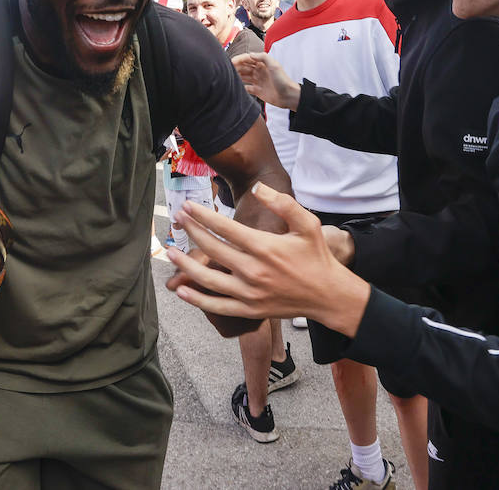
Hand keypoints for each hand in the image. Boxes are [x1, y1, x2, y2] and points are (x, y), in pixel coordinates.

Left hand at [165, 183, 370, 336]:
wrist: (327, 295)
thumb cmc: (316, 256)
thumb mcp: (307, 224)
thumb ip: (283, 203)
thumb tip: (257, 188)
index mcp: (265, 247)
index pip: (225, 228)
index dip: (202, 216)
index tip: (188, 207)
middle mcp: (254, 270)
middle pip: (212, 250)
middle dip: (192, 232)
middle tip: (178, 220)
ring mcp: (250, 293)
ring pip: (208, 279)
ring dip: (186, 265)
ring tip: (171, 251)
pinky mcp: (249, 310)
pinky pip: (217, 306)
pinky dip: (197, 299)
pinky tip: (181, 290)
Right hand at [230, 53, 299, 109]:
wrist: (289, 96)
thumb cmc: (283, 81)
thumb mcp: (274, 65)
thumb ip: (263, 57)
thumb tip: (250, 54)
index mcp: (263, 64)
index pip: (248, 59)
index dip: (239, 59)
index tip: (231, 62)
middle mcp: (259, 71)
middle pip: (244, 67)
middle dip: (236, 67)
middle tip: (227, 70)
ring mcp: (258, 81)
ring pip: (244, 76)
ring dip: (237, 76)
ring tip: (228, 77)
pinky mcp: (258, 91)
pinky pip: (246, 88)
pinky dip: (241, 87)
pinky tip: (236, 87)